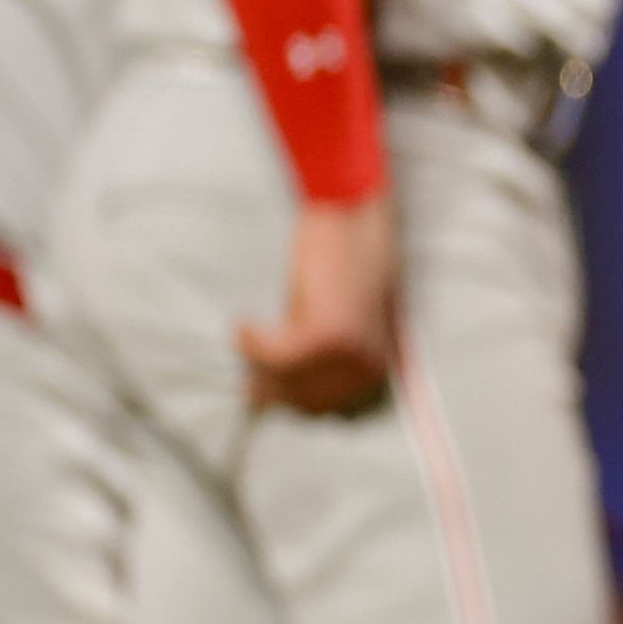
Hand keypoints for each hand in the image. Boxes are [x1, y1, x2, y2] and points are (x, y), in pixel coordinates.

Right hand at [239, 195, 399, 415]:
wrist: (353, 214)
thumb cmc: (346, 259)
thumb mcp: (342, 316)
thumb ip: (323, 355)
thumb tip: (274, 392)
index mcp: (378, 367)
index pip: (326, 409)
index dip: (289, 398)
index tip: (262, 387)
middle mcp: (368, 368)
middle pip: (305, 404)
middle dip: (271, 387)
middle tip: (246, 366)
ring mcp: (349, 354)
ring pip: (285, 382)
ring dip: (257, 364)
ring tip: (245, 338)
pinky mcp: (326, 335)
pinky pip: (275, 356)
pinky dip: (252, 342)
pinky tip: (244, 324)